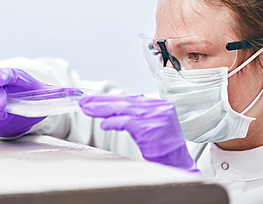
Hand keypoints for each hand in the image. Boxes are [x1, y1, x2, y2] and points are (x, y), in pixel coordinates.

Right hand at [0, 68, 82, 137]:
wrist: (20, 104)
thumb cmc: (31, 94)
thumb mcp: (46, 94)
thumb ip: (60, 93)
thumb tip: (79, 93)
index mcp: (15, 77)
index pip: (5, 73)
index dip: (2, 75)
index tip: (0, 78)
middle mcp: (0, 84)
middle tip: (2, 107)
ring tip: (0, 114)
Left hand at [79, 95, 198, 172]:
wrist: (177, 163)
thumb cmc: (163, 146)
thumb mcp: (151, 124)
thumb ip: (137, 114)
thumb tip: (113, 109)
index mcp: (159, 105)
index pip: (130, 99)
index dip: (110, 99)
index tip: (94, 100)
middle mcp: (159, 107)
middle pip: (125, 102)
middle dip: (102, 102)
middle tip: (85, 102)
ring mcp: (156, 117)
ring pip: (124, 109)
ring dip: (103, 110)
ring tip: (88, 109)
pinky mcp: (150, 128)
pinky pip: (127, 122)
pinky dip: (113, 123)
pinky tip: (104, 124)